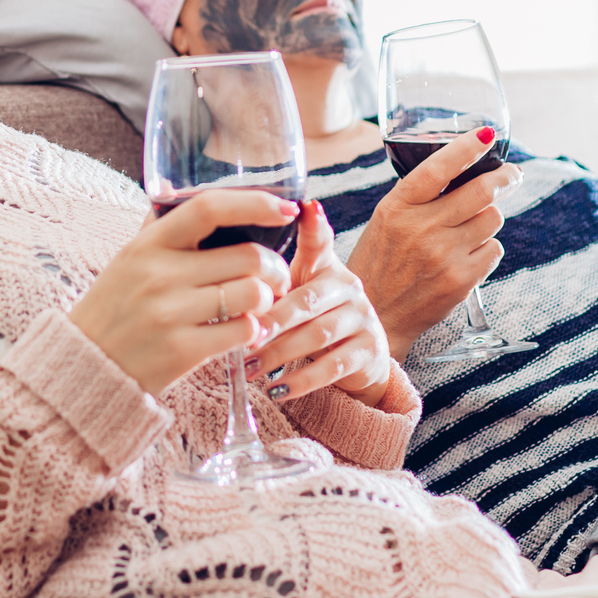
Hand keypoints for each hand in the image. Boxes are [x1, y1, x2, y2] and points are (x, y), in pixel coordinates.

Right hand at [70, 190, 295, 396]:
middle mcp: (159, 274)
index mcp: (148, 244)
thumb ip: (158, 229)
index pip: (208, 208)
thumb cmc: (114, 306)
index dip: (255, 203)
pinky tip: (242, 331)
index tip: (285, 208)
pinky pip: (243, 331)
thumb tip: (180, 190)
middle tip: (275, 277)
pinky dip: (252, 330)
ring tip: (257, 306)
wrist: (87, 365)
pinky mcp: (182, 350)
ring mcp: (170, 313)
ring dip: (266, 300)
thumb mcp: (128, 259)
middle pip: (248, 256)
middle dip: (275, 267)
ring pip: (252, 294)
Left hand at [247, 201, 396, 407]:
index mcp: (325, 266)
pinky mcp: (369, 350)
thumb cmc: (311, 318)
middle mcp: (348, 286)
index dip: (314, 225)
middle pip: (308, 300)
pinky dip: (302, 380)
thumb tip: (227, 267)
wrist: (357, 357)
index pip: (320, 241)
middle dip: (273, 320)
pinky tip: (277, 389)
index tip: (306, 208)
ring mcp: (363, 317)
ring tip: (251, 367)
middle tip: (244, 335)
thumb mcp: (295, 291)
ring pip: (318, 335)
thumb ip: (269, 278)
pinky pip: (333, 367)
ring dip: (280, 354)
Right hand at [343, 127, 518, 359]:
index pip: (437, 167)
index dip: (466, 147)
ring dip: (488, 219)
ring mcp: (443, 254)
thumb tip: (464, 171)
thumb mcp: (384, 221)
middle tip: (511, 175)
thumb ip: (417, 198)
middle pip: (481, 191)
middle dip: (504, 178)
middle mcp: (420, 228)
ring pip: (492, 219)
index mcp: (397, 207)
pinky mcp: (461, 279)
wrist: (376, 317)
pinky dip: (486, 249)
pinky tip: (467, 256)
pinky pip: (494, 249)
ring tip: (470, 229)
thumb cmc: (379, 264)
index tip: (486, 135)